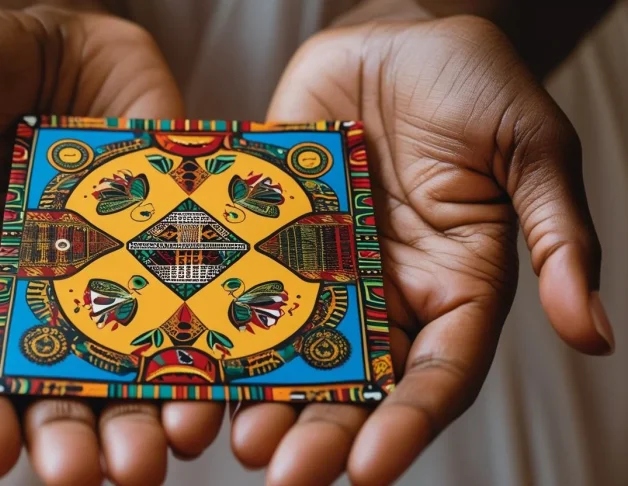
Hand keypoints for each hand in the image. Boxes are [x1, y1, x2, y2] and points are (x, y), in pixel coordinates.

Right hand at [0, 7, 223, 484]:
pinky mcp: (168, 242)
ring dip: (143, 412)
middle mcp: (37, 289)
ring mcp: (110, 270)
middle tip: (97, 477)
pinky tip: (220, 384)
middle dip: (71, 434)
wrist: (59, 25)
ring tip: (166, 448)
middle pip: (50, 382)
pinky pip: (187, 302)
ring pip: (126, 360)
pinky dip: (202, 347)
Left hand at [231, 16, 614, 485]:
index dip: (404, 426)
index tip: (370, 470)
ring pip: (287, 350)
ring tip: (224, 434)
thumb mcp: (530, 152)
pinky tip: (183, 355)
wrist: (397, 35)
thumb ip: (557, 240)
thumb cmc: (475, 86)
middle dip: (318, 431)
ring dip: (258, 397)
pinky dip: (213, 323)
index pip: (434, 378)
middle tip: (279, 473)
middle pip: (351, 382)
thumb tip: (595, 335)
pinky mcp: (269, 235)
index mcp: (453, 291)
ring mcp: (319, 269)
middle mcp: (382, 295)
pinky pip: (239, 285)